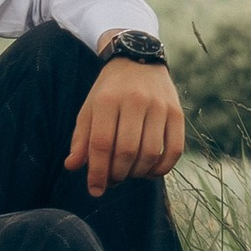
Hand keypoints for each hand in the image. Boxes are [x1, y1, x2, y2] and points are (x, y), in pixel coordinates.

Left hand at [66, 55, 184, 197]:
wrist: (138, 59)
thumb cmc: (109, 91)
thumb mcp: (90, 108)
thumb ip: (81, 138)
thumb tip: (73, 166)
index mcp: (107, 100)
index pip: (101, 143)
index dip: (97, 172)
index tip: (94, 190)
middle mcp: (134, 101)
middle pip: (126, 151)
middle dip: (117, 174)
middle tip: (113, 180)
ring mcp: (158, 106)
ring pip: (150, 153)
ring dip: (138, 173)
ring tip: (129, 173)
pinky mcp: (177, 112)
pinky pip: (174, 150)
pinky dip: (162, 168)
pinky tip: (150, 170)